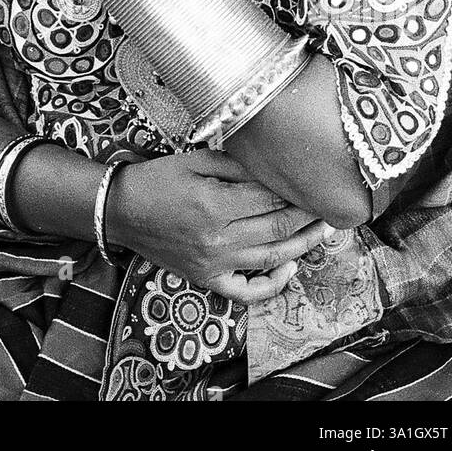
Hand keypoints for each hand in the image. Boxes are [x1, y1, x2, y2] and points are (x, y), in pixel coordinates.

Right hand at [107, 149, 333, 302]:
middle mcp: (218, 238)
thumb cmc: (158, 180)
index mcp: (215, 203)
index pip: (270, 197)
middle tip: (330, 205)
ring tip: (324, 231)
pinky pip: (246, 291)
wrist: (121, 211)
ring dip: (303, 245)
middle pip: (278, 228)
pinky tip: (289, 268)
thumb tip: (271, 165)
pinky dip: (272, 284)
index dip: (296, 190)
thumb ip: (234, 163)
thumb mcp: (193, 159)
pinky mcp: (207, 278)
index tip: (314, 181)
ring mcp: (214, 263)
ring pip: (271, 259)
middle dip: (308, 216)